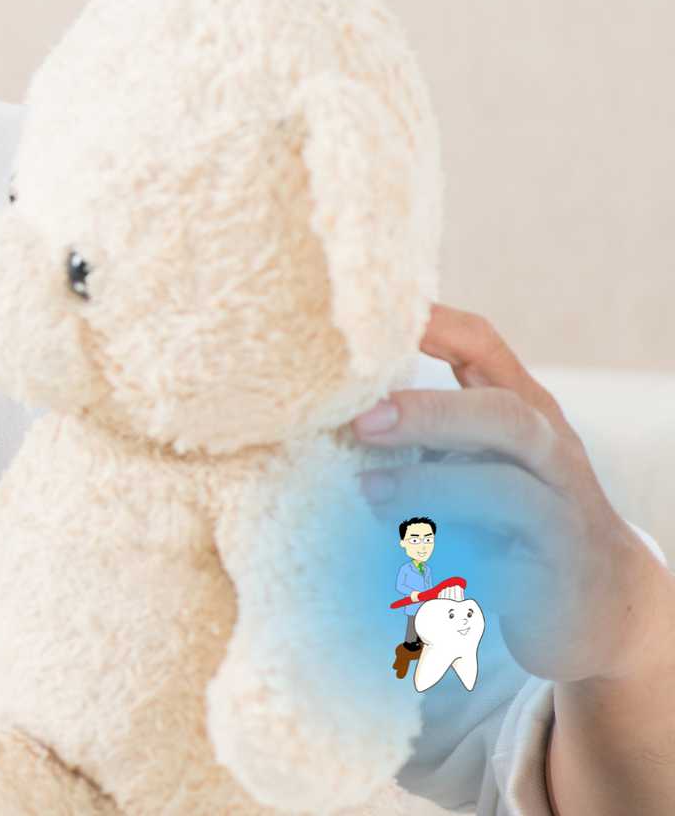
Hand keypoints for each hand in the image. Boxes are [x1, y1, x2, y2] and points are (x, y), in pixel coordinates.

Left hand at [353, 305, 674, 811]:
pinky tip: (406, 566)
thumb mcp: (482, 458)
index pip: (484, 348)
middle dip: (433, 414)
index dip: (433, 327)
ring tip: (369, 494)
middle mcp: (552, 455)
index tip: (372, 324)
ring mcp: (561, 516)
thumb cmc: (515, 515)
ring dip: (433, 489)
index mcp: (525, 411)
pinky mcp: (555, 577)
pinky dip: (454, 560)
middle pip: (506, 417)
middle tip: (362, 422)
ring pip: (508, 492)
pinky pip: (505, 565)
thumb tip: (325, 408)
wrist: (600, 600)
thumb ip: (430, 430)